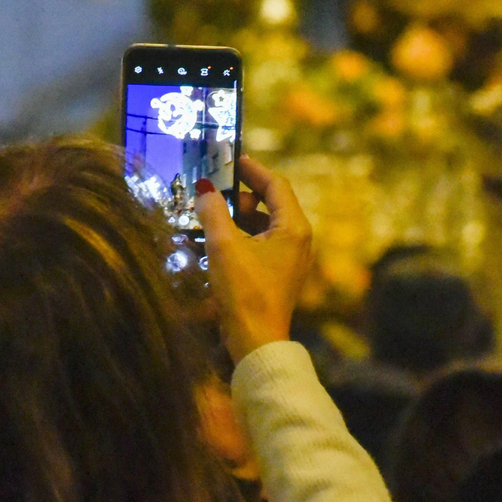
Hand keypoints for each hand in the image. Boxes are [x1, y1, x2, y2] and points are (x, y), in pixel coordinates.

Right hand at [195, 156, 313, 362]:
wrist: (256, 342)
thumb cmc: (245, 293)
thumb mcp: (224, 247)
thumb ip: (212, 212)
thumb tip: (204, 188)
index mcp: (293, 228)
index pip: (275, 184)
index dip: (252, 169)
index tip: (230, 158)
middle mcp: (297, 239)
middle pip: (268, 203)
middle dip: (238, 196)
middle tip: (211, 191)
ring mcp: (288, 257)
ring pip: (261, 224)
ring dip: (235, 218)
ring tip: (207, 217)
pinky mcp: (277, 273)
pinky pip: (258, 243)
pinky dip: (238, 237)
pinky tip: (213, 242)